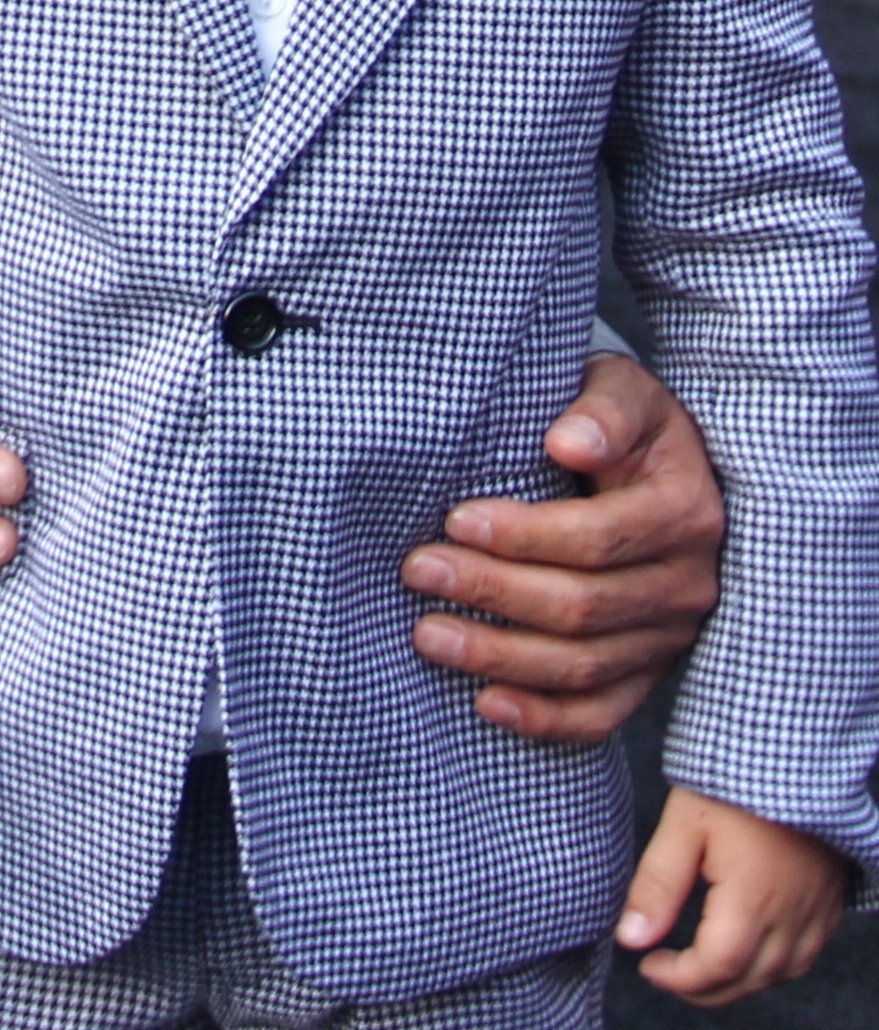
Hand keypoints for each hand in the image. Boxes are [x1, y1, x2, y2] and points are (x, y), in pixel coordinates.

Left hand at [401, 354, 723, 742]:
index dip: (522, 535)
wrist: (659, 463)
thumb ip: (603, 410)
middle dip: (492, 591)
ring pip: (584, 665)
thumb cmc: (621, 419)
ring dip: (500, 656)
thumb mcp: (621, 388)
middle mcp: (688, 583)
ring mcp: (672, 636)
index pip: (596, 538)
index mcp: (685, 511)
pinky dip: (545, 718)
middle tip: (419, 571)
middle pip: (582, 605)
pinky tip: (486, 703)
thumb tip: (568, 442)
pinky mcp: (651, 671)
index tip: (455, 521)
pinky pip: (602, 711)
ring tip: (428, 634)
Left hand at [617, 787, 845, 1003]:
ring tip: (698, 964)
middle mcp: (794, 915)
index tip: (645, 963)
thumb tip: (629, 939)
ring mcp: (818, 909)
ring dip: (739, 981)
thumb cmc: (732, 781)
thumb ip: (657, 885)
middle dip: (703, 988)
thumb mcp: (683, 826)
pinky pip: (805, 954)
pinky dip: (773, 965)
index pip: (717, 967)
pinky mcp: (830, 898)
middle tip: (665, 969)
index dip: (679, 978)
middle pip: (750, 980)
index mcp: (755, 900)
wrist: (793, 748)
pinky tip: (747, 948)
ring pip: (781, 973)